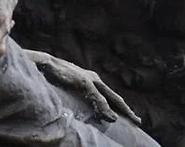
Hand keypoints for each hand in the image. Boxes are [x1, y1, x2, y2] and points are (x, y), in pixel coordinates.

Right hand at [24, 50, 140, 124]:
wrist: (45, 63)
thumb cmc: (55, 74)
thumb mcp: (70, 84)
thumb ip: (78, 92)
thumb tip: (83, 104)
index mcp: (92, 80)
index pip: (110, 96)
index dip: (120, 106)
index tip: (130, 116)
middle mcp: (95, 79)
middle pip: (115, 97)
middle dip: (127, 110)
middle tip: (139, 121)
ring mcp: (90, 80)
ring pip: (111, 98)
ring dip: (123, 110)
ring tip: (132, 120)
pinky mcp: (84, 82)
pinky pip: (98, 97)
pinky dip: (106, 108)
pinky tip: (112, 117)